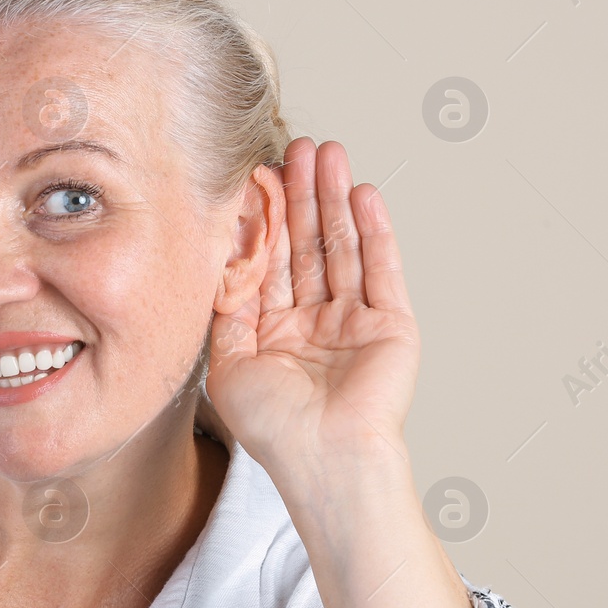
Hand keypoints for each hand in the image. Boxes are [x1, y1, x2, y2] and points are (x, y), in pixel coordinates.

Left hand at [203, 137, 470, 607]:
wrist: (326, 461)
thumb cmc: (275, 428)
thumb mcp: (227, 360)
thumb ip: (224, 306)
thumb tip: (217, 254)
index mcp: (274, 332)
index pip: (269, 259)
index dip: (265, 216)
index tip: (256, 173)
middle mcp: (314, 322)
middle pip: (308, 244)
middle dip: (303, 195)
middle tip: (298, 146)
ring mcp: (355, 322)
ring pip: (343, 247)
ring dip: (335, 200)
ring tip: (330, 153)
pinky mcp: (391, 325)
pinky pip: (382, 269)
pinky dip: (374, 231)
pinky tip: (362, 194)